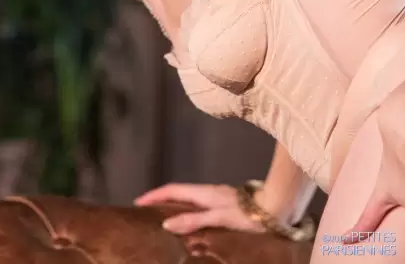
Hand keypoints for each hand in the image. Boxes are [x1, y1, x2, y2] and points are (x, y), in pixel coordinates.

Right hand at [134, 182, 267, 234]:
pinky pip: (197, 206)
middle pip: (178, 193)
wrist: (275, 208)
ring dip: (173, 205)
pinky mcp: (223, 204)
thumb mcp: (219, 217)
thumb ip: (194, 220)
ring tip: (162, 218)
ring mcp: (216, 197)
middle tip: (147, 211)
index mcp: (204, 192)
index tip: (138, 202)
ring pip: (188, 199)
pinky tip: (188, 222)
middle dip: (161, 199)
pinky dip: (186, 211)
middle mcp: (207, 192)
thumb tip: (167, 224)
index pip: (173, 190)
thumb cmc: (247, 214)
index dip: (155, 195)